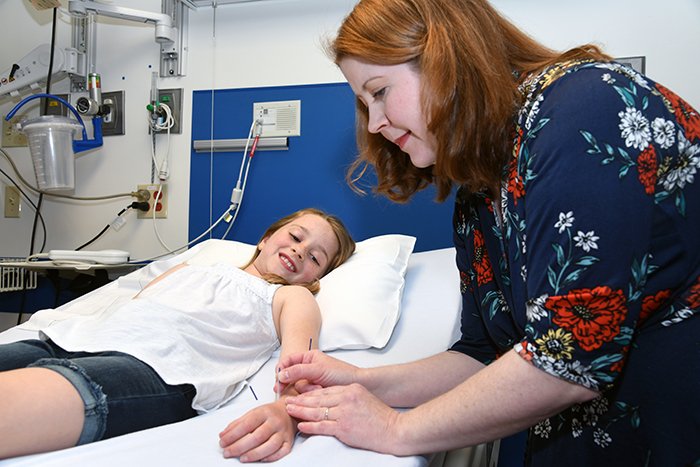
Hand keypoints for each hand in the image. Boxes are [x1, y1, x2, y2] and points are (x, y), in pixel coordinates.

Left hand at [219, 400, 296, 461]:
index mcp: (264, 412)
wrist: (288, 412)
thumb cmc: (269, 414)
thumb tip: (223, 435)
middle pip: (258, 436)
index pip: (247, 424)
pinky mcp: (289, 442)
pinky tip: (260, 460)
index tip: (223, 442)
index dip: (233, 435)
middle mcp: (275, 422)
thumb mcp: (253, 413)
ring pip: (270, 446)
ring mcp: (283, 432)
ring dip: (254, 454)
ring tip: (242, 458)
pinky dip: (271, 457)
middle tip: (228, 452)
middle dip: (239, 447)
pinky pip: (282, 452)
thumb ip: (237, 423)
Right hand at [278, 350, 358, 393]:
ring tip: (317, 388)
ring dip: (304, 389)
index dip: (281, 370)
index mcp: (308, 357)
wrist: (356, 386)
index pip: (287, 361)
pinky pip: (304, 394)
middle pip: (289, 375)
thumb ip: (298, 371)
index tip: (278, 379)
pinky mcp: (314, 391)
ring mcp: (311, 380)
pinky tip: (318, 392)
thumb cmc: (341, 373)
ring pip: (297, 386)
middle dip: (291, 382)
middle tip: (282, 390)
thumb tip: (281, 374)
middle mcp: (308, 367)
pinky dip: (309, 394)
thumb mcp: (318, 369)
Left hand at [285, 383, 400, 453]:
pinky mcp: (344, 428)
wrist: (394, 430)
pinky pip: (322, 426)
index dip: (309, 393)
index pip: (325, 390)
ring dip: (301, 411)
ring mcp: (344, 413)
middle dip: (301, 400)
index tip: (299, 394)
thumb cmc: (381, 416)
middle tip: (288, 400)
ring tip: (290, 410)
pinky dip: (310, 426)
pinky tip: (301, 426)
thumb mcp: (363, 397)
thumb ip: (347, 396)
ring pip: (317, 412)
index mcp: (350, 389)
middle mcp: (346, 399)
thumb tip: (330, 399)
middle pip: (317, 399)